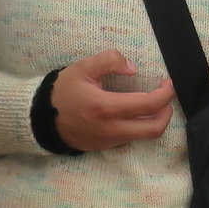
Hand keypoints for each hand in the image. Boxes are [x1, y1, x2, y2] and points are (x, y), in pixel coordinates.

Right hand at [50, 49, 175, 151]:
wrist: (40, 119)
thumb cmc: (62, 92)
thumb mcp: (82, 68)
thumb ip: (109, 60)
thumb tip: (133, 68)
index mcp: (106, 107)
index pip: (148, 105)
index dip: (166, 94)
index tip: (168, 84)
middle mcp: (111, 129)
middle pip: (154, 129)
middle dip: (167, 112)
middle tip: (166, 98)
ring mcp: (108, 141)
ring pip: (144, 137)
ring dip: (155, 120)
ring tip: (152, 104)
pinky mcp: (105, 147)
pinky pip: (130, 139)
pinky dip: (138, 126)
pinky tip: (133, 113)